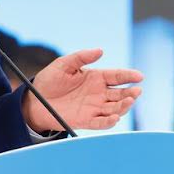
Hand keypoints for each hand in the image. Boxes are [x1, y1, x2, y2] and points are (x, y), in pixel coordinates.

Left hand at [22, 49, 142, 131]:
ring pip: (115, 108)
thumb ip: (81, 57)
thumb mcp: (63, 64)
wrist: (34, 100)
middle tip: (136, 91)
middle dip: (131, 92)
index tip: (139, 76)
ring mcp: (93, 107)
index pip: (116, 76)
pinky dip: (109, 122)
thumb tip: (100, 50)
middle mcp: (98, 93)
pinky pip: (101, 122)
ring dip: (124, 106)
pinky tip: (115, 117)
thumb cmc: (50, 80)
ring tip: (129, 101)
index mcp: (95, 78)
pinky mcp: (85, 120)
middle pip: (120, 94)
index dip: (129, 76)